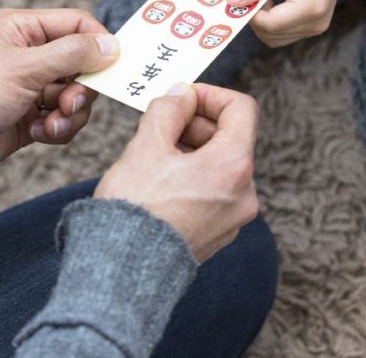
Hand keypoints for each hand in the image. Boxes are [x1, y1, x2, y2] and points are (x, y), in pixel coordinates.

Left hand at [0, 9, 118, 159]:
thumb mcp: (27, 67)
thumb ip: (72, 54)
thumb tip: (112, 45)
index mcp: (23, 28)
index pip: (76, 24)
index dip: (97, 43)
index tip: (112, 66)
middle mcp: (30, 53)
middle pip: (81, 65)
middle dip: (80, 90)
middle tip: (68, 104)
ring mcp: (32, 85)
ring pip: (74, 95)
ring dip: (68, 114)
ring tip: (49, 125)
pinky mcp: (31, 114)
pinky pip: (61, 118)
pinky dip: (55, 128)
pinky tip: (36, 133)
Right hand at [94, 83, 259, 261]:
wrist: (121, 269)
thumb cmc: (135, 206)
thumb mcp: (147, 144)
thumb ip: (169, 110)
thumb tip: (182, 95)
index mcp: (234, 166)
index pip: (240, 109)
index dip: (210, 95)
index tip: (181, 98)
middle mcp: (244, 194)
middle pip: (230, 138)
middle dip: (194, 125)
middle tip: (158, 126)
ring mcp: (233, 219)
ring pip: (218, 166)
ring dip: (190, 151)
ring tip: (153, 157)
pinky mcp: (217, 235)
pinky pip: (212, 193)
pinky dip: (192, 178)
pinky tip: (159, 184)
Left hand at [225, 0, 342, 46]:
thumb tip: (231, 1)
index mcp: (311, 8)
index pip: (269, 24)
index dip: (249, 12)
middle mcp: (316, 24)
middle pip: (270, 34)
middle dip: (253, 17)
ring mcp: (315, 27)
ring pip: (274, 36)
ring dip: (260, 19)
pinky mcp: (312, 25)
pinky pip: (282, 31)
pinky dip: (270, 19)